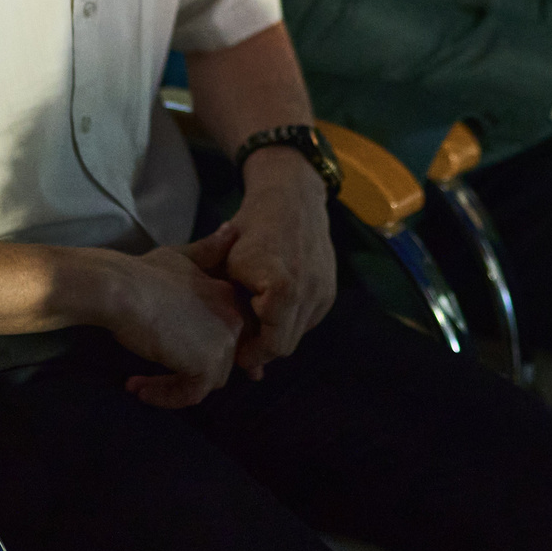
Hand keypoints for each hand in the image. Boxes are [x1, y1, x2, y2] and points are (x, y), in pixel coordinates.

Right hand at [111, 226, 246, 408]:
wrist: (121, 288)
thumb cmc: (142, 272)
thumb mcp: (181, 256)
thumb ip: (208, 252)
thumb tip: (232, 229)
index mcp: (228, 295)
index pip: (230, 333)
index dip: (206, 351)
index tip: (176, 363)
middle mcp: (234, 318)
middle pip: (222, 359)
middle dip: (191, 372)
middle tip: (154, 379)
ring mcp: (224, 342)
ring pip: (208, 380)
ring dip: (174, 387)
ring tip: (140, 384)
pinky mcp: (206, 364)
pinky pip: (191, 394)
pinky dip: (166, 397)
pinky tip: (138, 389)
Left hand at [217, 152, 337, 377]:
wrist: (289, 196)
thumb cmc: (248, 229)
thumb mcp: (225, 263)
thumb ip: (223, 305)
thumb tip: (222, 348)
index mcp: (282, 287)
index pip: (272, 345)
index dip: (250, 354)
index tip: (232, 350)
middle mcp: (309, 292)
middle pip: (286, 345)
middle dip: (262, 348)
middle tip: (239, 341)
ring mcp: (323, 292)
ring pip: (298, 334)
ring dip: (277, 334)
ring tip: (253, 320)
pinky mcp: (329, 290)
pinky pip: (308, 320)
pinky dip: (290, 320)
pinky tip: (271, 307)